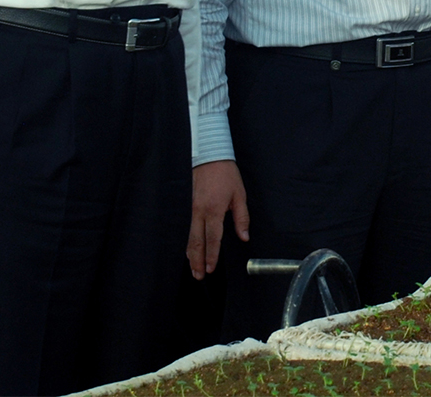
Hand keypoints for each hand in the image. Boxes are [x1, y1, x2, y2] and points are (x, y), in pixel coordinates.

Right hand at [187, 160, 248, 279]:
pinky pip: (186, 227)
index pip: (212, 239)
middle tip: (198, 276)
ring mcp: (190, 208)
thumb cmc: (226, 174)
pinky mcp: (186, 204)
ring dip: (190, 254)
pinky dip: (187, 241)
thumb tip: (244, 237)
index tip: (210, 269)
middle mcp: (199, 211)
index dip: (211, 256)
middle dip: (197, 261)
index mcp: (214, 210)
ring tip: (193, 268)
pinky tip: (188, 249)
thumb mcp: (239, 194)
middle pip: (196, 242)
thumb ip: (241, 218)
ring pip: (188, 236)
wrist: (209, 155)